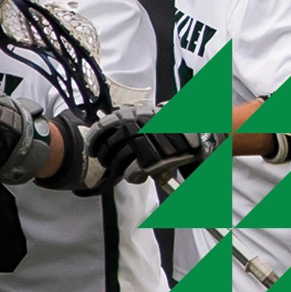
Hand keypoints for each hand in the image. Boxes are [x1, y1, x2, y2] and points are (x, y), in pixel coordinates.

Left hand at [83, 106, 209, 190]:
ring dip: (119, 168)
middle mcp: (133, 127)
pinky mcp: (149, 161)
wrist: (198, 131)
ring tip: (125, 170)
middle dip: (105, 157)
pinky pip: (131, 174)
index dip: (95, 139)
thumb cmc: (175, 124)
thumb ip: (133, 119)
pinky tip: (140, 176)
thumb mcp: (150, 114)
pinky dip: (134, 177)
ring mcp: (141, 144)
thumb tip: (114, 130)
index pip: (103, 126)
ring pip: (118, 162)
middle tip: (107, 163)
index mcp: (132, 114)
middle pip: (108, 147)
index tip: (92, 148)